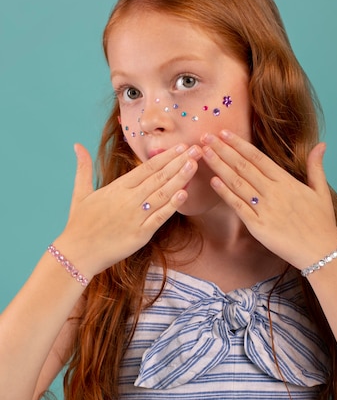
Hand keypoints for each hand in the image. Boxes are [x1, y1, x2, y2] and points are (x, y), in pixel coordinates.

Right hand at [55, 143, 201, 276]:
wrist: (77, 253)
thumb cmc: (79, 224)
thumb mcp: (80, 193)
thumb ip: (83, 168)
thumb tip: (77, 145)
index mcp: (117, 187)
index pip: (147, 167)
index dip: (166, 156)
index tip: (181, 146)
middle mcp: (128, 199)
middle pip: (159, 177)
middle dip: (179, 162)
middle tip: (197, 150)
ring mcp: (136, 216)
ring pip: (163, 194)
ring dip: (180, 178)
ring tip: (194, 165)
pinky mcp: (140, 234)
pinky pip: (160, 217)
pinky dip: (173, 205)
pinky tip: (184, 194)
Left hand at [201, 130, 336, 269]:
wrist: (322, 251)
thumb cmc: (322, 222)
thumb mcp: (321, 191)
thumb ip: (316, 166)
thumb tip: (321, 144)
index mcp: (286, 181)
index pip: (258, 157)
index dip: (239, 144)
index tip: (224, 133)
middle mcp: (273, 191)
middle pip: (243, 166)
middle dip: (222, 150)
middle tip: (205, 137)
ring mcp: (264, 208)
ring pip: (237, 183)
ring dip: (219, 167)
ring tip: (204, 153)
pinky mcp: (258, 226)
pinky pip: (238, 206)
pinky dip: (225, 193)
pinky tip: (213, 181)